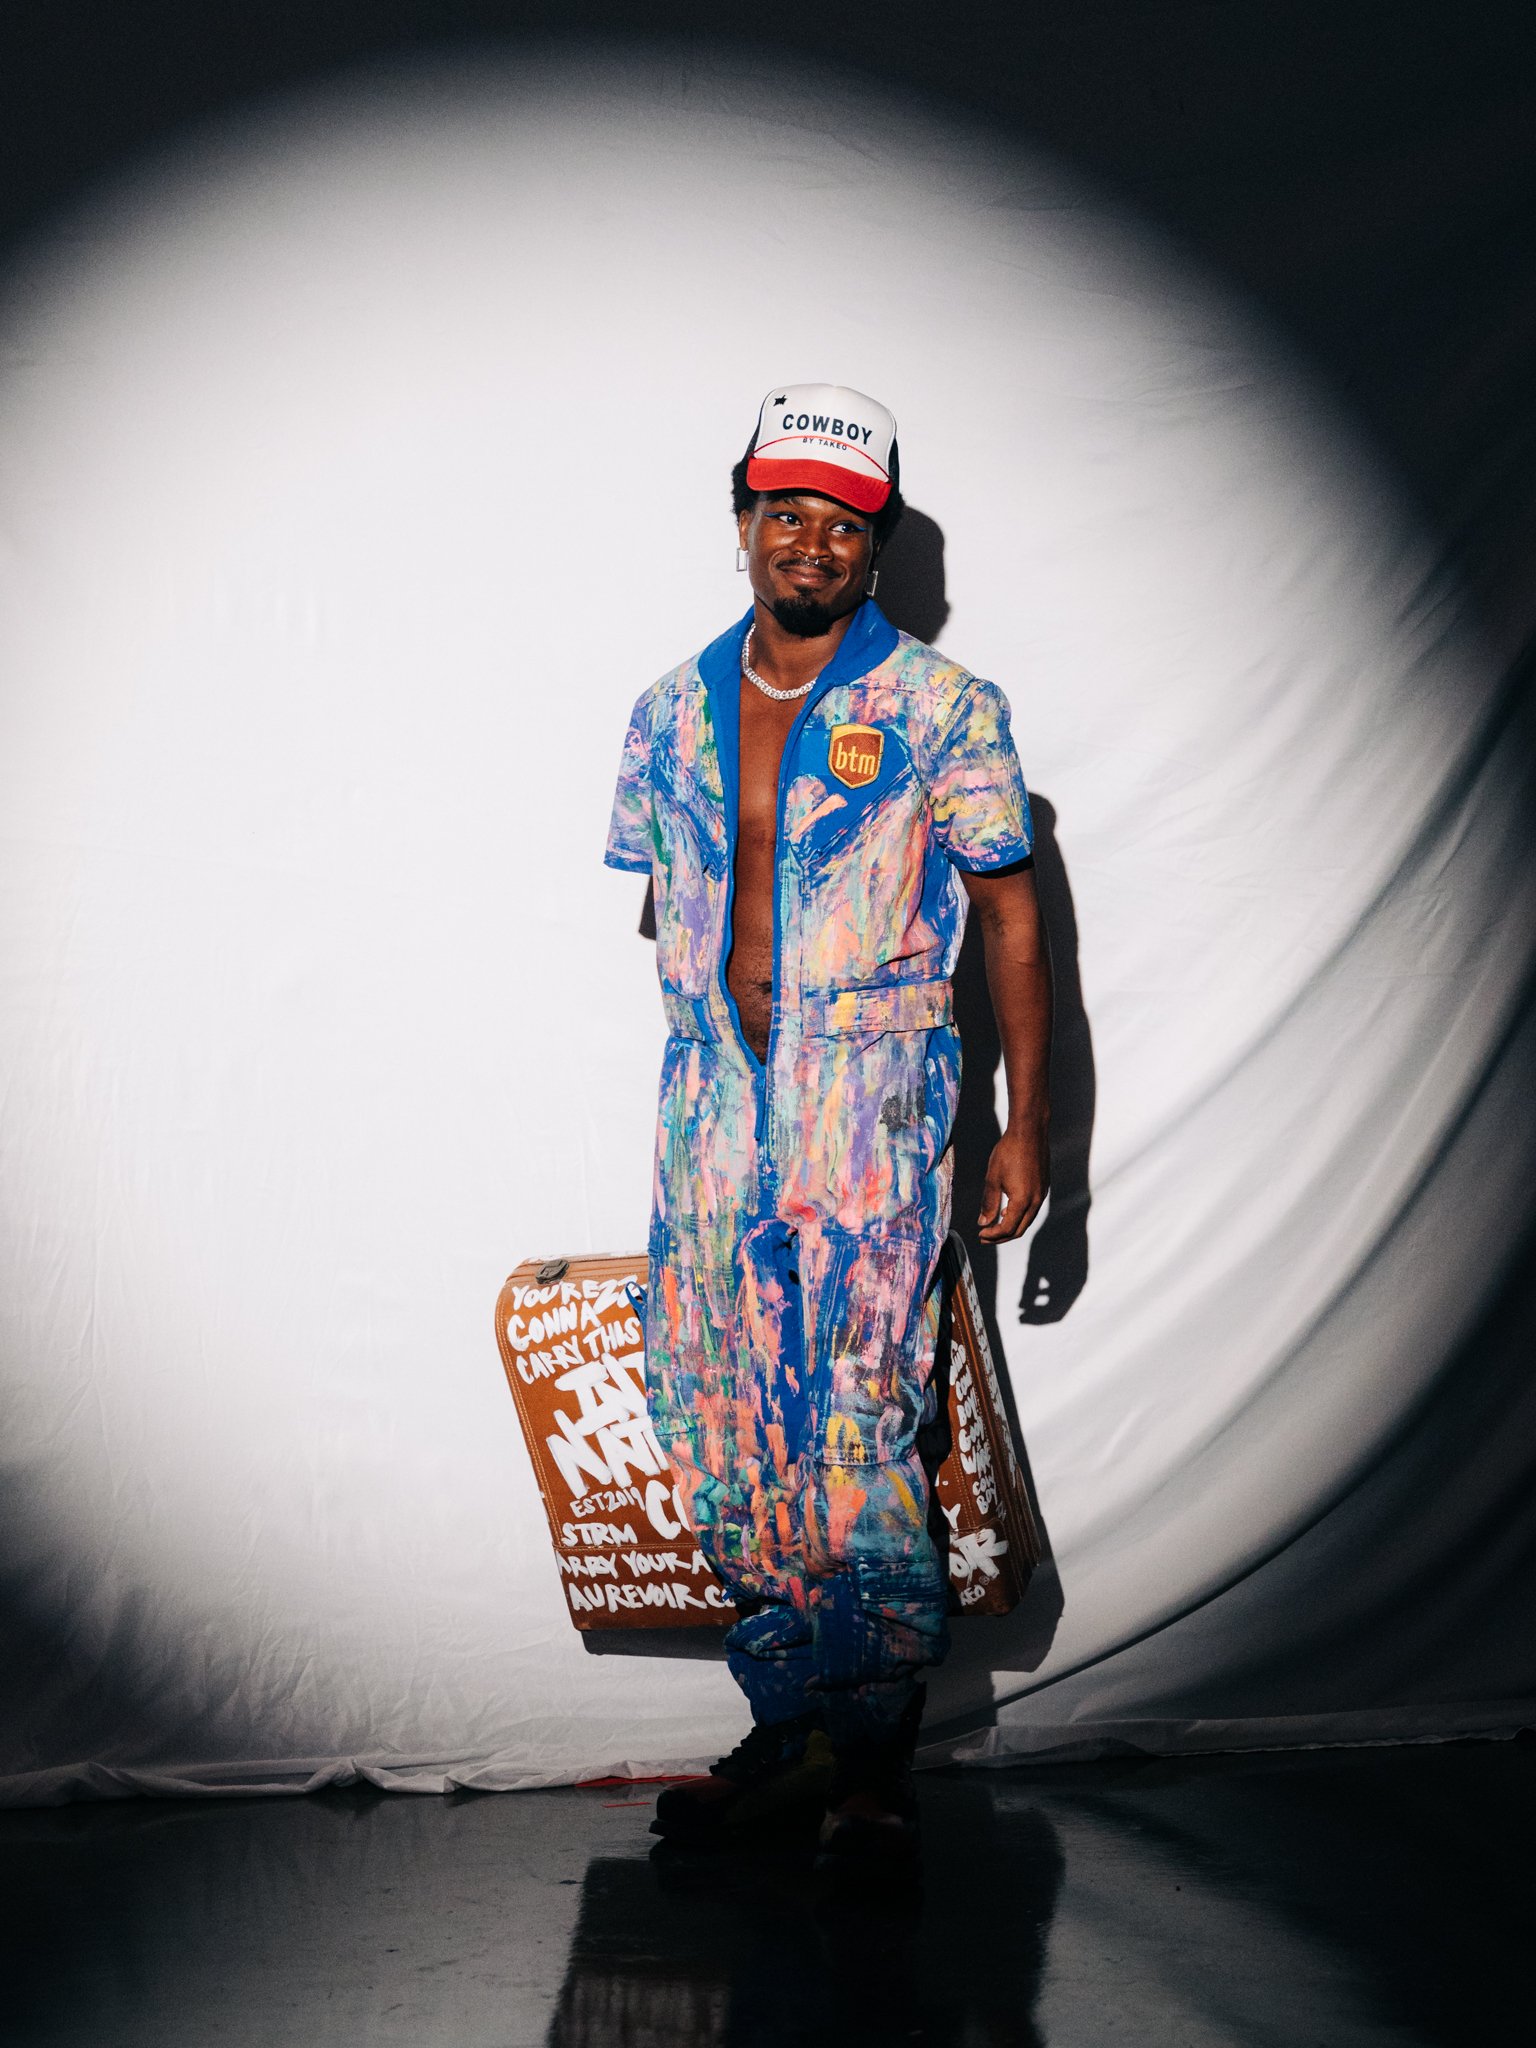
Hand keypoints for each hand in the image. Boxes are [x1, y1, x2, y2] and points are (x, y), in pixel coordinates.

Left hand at [977, 1120, 1049, 1243]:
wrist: (1029, 1132)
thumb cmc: (1009, 1153)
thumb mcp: (993, 1179)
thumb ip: (989, 1203)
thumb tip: (983, 1222)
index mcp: (1023, 1201)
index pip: (1008, 1228)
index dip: (993, 1235)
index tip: (980, 1234)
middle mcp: (1036, 1200)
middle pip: (1020, 1229)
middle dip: (1002, 1236)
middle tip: (986, 1236)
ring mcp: (1042, 1194)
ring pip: (1028, 1220)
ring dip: (1012, 1226)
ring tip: (995, 1224)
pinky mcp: (1044, 1186)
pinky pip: (1033, 1208)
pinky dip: (1020, 1215)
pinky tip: (1008, 1209)